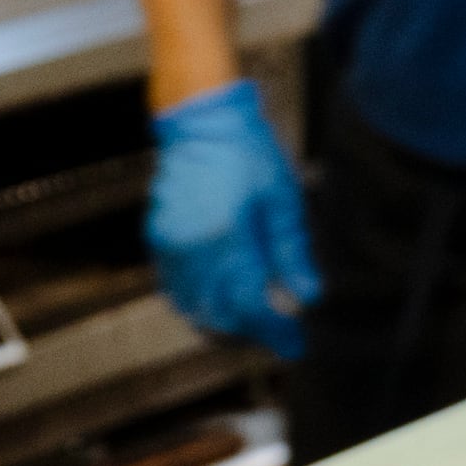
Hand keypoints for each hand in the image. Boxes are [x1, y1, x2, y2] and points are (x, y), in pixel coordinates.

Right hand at [150, 79, 315, 358]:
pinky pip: (177, 287)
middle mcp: (191, 247)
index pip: (250, 305)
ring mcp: (169, 244)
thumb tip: (307, 297)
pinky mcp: (158, 239)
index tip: (296, 346)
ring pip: (194, 306)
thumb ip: (291, 253)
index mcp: (226, 237)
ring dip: (224, 322)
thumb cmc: (247, 152)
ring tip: (256, 320)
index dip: (274, 332)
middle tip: (281, 333)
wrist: (201, 119)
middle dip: (250, 332)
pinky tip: (225, 298)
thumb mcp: (282, 200)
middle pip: (219, 314)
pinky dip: (201, 301)